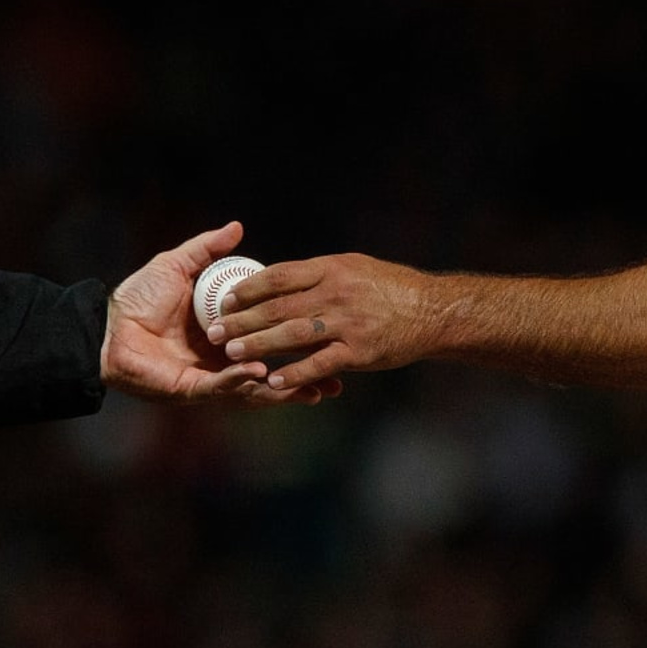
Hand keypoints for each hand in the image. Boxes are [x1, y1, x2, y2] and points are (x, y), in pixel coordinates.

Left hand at [100, 221, 341, 405]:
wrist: (107, 325)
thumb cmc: (139, 296)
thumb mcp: (179, 265)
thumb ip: (208, 249)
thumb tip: (238, 227)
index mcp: (224, 334)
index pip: (269, 339)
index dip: (298, 340)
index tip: (328, 335)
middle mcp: (221, 360)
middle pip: (271, 372)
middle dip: (304, 379)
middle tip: (336, 380)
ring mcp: (208, 378)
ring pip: (253, 388)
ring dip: (283, 390)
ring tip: (314, 390)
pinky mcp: (190, 389)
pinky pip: (221, 388)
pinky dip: (240, 381)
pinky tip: (259, 373)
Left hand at [210, 252, 432, 392]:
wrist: (433, 310)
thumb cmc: (391, 288)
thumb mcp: (353, 267)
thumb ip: (317, 274)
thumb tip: (278, 279)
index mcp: (330, 269)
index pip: (279, 276)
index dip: (248, 287)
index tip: (225, 298)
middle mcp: (335, 293)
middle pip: (278, 306)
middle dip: (242, 320)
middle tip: (213, 331)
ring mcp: (347, 323)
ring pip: (292, 335)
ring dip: (259, 345)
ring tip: (231, 354)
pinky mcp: (359, 351)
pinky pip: (319, 363)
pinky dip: (294, 373)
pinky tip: (271, 380)